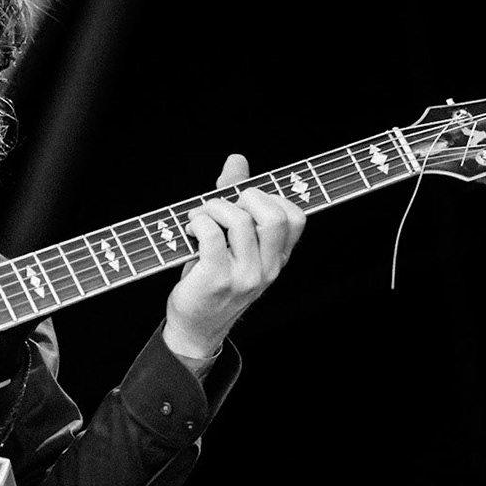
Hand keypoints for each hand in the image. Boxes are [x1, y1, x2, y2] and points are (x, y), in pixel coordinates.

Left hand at [163, 153, 305, 359]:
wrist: (196, 327)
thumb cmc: (213, 278)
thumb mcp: (232, 243)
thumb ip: (237, 200)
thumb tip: (237, 159)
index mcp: (277, 258)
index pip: (296, 216)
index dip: (271, 197)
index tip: (245, 201)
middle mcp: (267, 268)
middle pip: (274, 215)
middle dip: (244, 197)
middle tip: (223, 206)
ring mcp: (245, 276)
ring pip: (239, 220)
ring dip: (212, 208)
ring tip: (199, 217)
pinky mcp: (218, 280)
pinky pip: (212, 234)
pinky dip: (198, 222)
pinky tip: (190, 229)